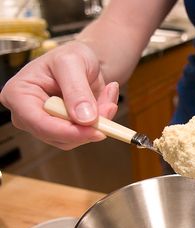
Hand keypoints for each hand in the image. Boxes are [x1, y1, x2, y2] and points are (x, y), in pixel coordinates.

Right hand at [0, 41, 118, 149]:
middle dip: (89, 125)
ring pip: (75, 139)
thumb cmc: (70, 56)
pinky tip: (105, 100)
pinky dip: (101, 121)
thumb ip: (76, 90)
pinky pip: (85, 134)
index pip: (40, 124)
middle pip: (58, 136)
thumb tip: (84, 119)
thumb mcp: (72, 63)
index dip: (69, 132)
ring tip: (108, 94)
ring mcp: (45, 125)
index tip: (96, 130)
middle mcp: (27, 114)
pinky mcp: (63, 130)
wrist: (82, 61)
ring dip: (99, 121)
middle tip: (110, 105)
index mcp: (19, 94)